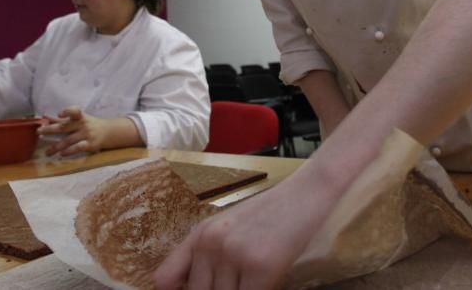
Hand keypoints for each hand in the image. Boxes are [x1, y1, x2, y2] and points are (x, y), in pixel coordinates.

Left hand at [38, 107, 112, 155]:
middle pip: (65, 127)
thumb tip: (44, 116)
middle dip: (50, 129)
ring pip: (69, 140)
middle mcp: (82, 124)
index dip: (68, 111)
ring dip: (56, 146)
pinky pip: (78, 147)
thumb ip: (61, 119)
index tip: (59, 114)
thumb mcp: (77, 119)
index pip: (75, 111)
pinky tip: (62, 154)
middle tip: (39, 132)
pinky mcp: (90, 144)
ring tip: (47, 153)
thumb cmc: (89, 124)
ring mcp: (87, 134)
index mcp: (79, 117)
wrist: (109, 132)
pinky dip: (70, 151)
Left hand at [154, 170, 335, 289]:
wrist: (307, 192)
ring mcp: (233, 255)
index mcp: (198, 235)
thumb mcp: (228, 228)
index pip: (163, 280)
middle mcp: (209, 244)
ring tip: (253, 281)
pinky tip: (266, 284)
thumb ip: (204, 257)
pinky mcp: (260, 266)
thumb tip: (189, 288)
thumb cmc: (272, 214)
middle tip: (237, 283)